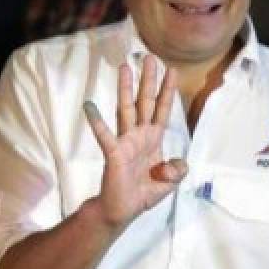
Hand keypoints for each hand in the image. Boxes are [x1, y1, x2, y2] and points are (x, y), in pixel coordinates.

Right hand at [85, 55, 186, 229]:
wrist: (121, 211)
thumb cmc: (141, 195)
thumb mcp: (168, 183)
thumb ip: (177, 171)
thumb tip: (179, 162)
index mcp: (153, 139)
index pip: (162, 109)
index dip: (167, 90)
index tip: (172, 70)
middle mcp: (139, 135)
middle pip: (144, 102)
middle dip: (148, 80)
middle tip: (149, 57)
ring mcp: (125, 142)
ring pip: (126, 110)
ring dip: (125, 89)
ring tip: (125, 67)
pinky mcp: (113, 153)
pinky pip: (105, 135)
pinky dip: (97, 121)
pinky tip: (89, 106)